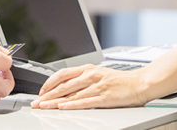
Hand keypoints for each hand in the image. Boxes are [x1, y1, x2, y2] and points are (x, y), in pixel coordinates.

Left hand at [31, 64, 149, 109]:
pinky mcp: (104, 96)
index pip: (62, 74)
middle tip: (37, 102)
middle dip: (47, 95)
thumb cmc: (120, 81)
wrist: (139, 83)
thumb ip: (83, 79)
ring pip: (71, 94)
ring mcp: (97, 86)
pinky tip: (63, 107)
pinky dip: (72, 104)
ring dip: (55, 101)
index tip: (41, 92)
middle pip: (63, 85)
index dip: (49, 83)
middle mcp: (90, 75)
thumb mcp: (98, 74)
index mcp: (88, 69)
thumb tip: (66, 88)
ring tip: (44, 107)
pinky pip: (84, 101)